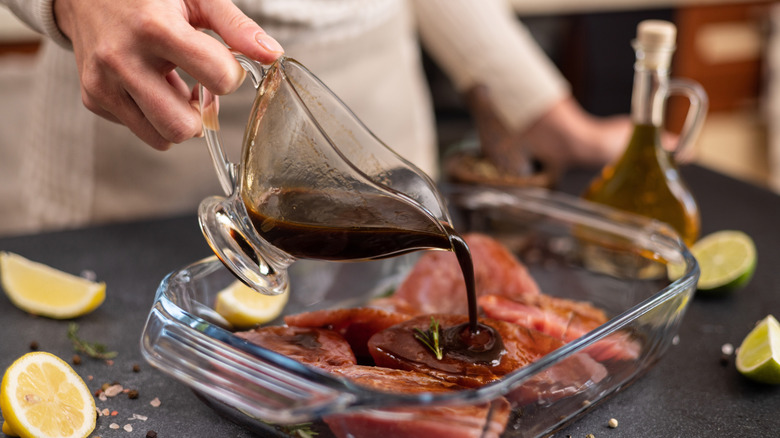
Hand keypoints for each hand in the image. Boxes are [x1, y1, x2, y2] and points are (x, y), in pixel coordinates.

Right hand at [53, 0, 283, 149]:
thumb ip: (237, 27)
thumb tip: (272, 55)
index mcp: (155, 29)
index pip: (219, 78)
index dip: (230, 75)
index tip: (223, 63)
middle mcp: (122, 59)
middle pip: (182, 127)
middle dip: (200, 115)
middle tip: (197, 87)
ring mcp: (103, 83)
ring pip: (161, 138)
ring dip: (177, 118)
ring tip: (171, 84)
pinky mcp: (93, 98)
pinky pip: (140, 129)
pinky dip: (152, 114)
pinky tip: (148, 83)